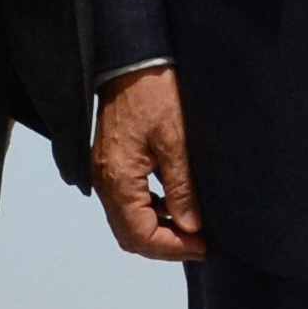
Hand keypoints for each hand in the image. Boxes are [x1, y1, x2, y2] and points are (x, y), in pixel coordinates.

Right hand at [91, 64, 205, 261]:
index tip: (202, 245)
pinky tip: (175, 205)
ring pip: (127, 221)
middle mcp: (105, 181)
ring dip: (158, 230)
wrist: (134, 60)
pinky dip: (151, 211)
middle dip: (165, 245)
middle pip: (130, 235)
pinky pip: (127, 202)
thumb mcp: (177, 140)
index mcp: (118, 178)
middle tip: (199, 243)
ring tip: (192, 228)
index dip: (172, 247)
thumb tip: (190, 226)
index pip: (140, 234)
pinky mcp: (112, 164)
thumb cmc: (155, 93)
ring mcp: (105, 173)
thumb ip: (182, 188)